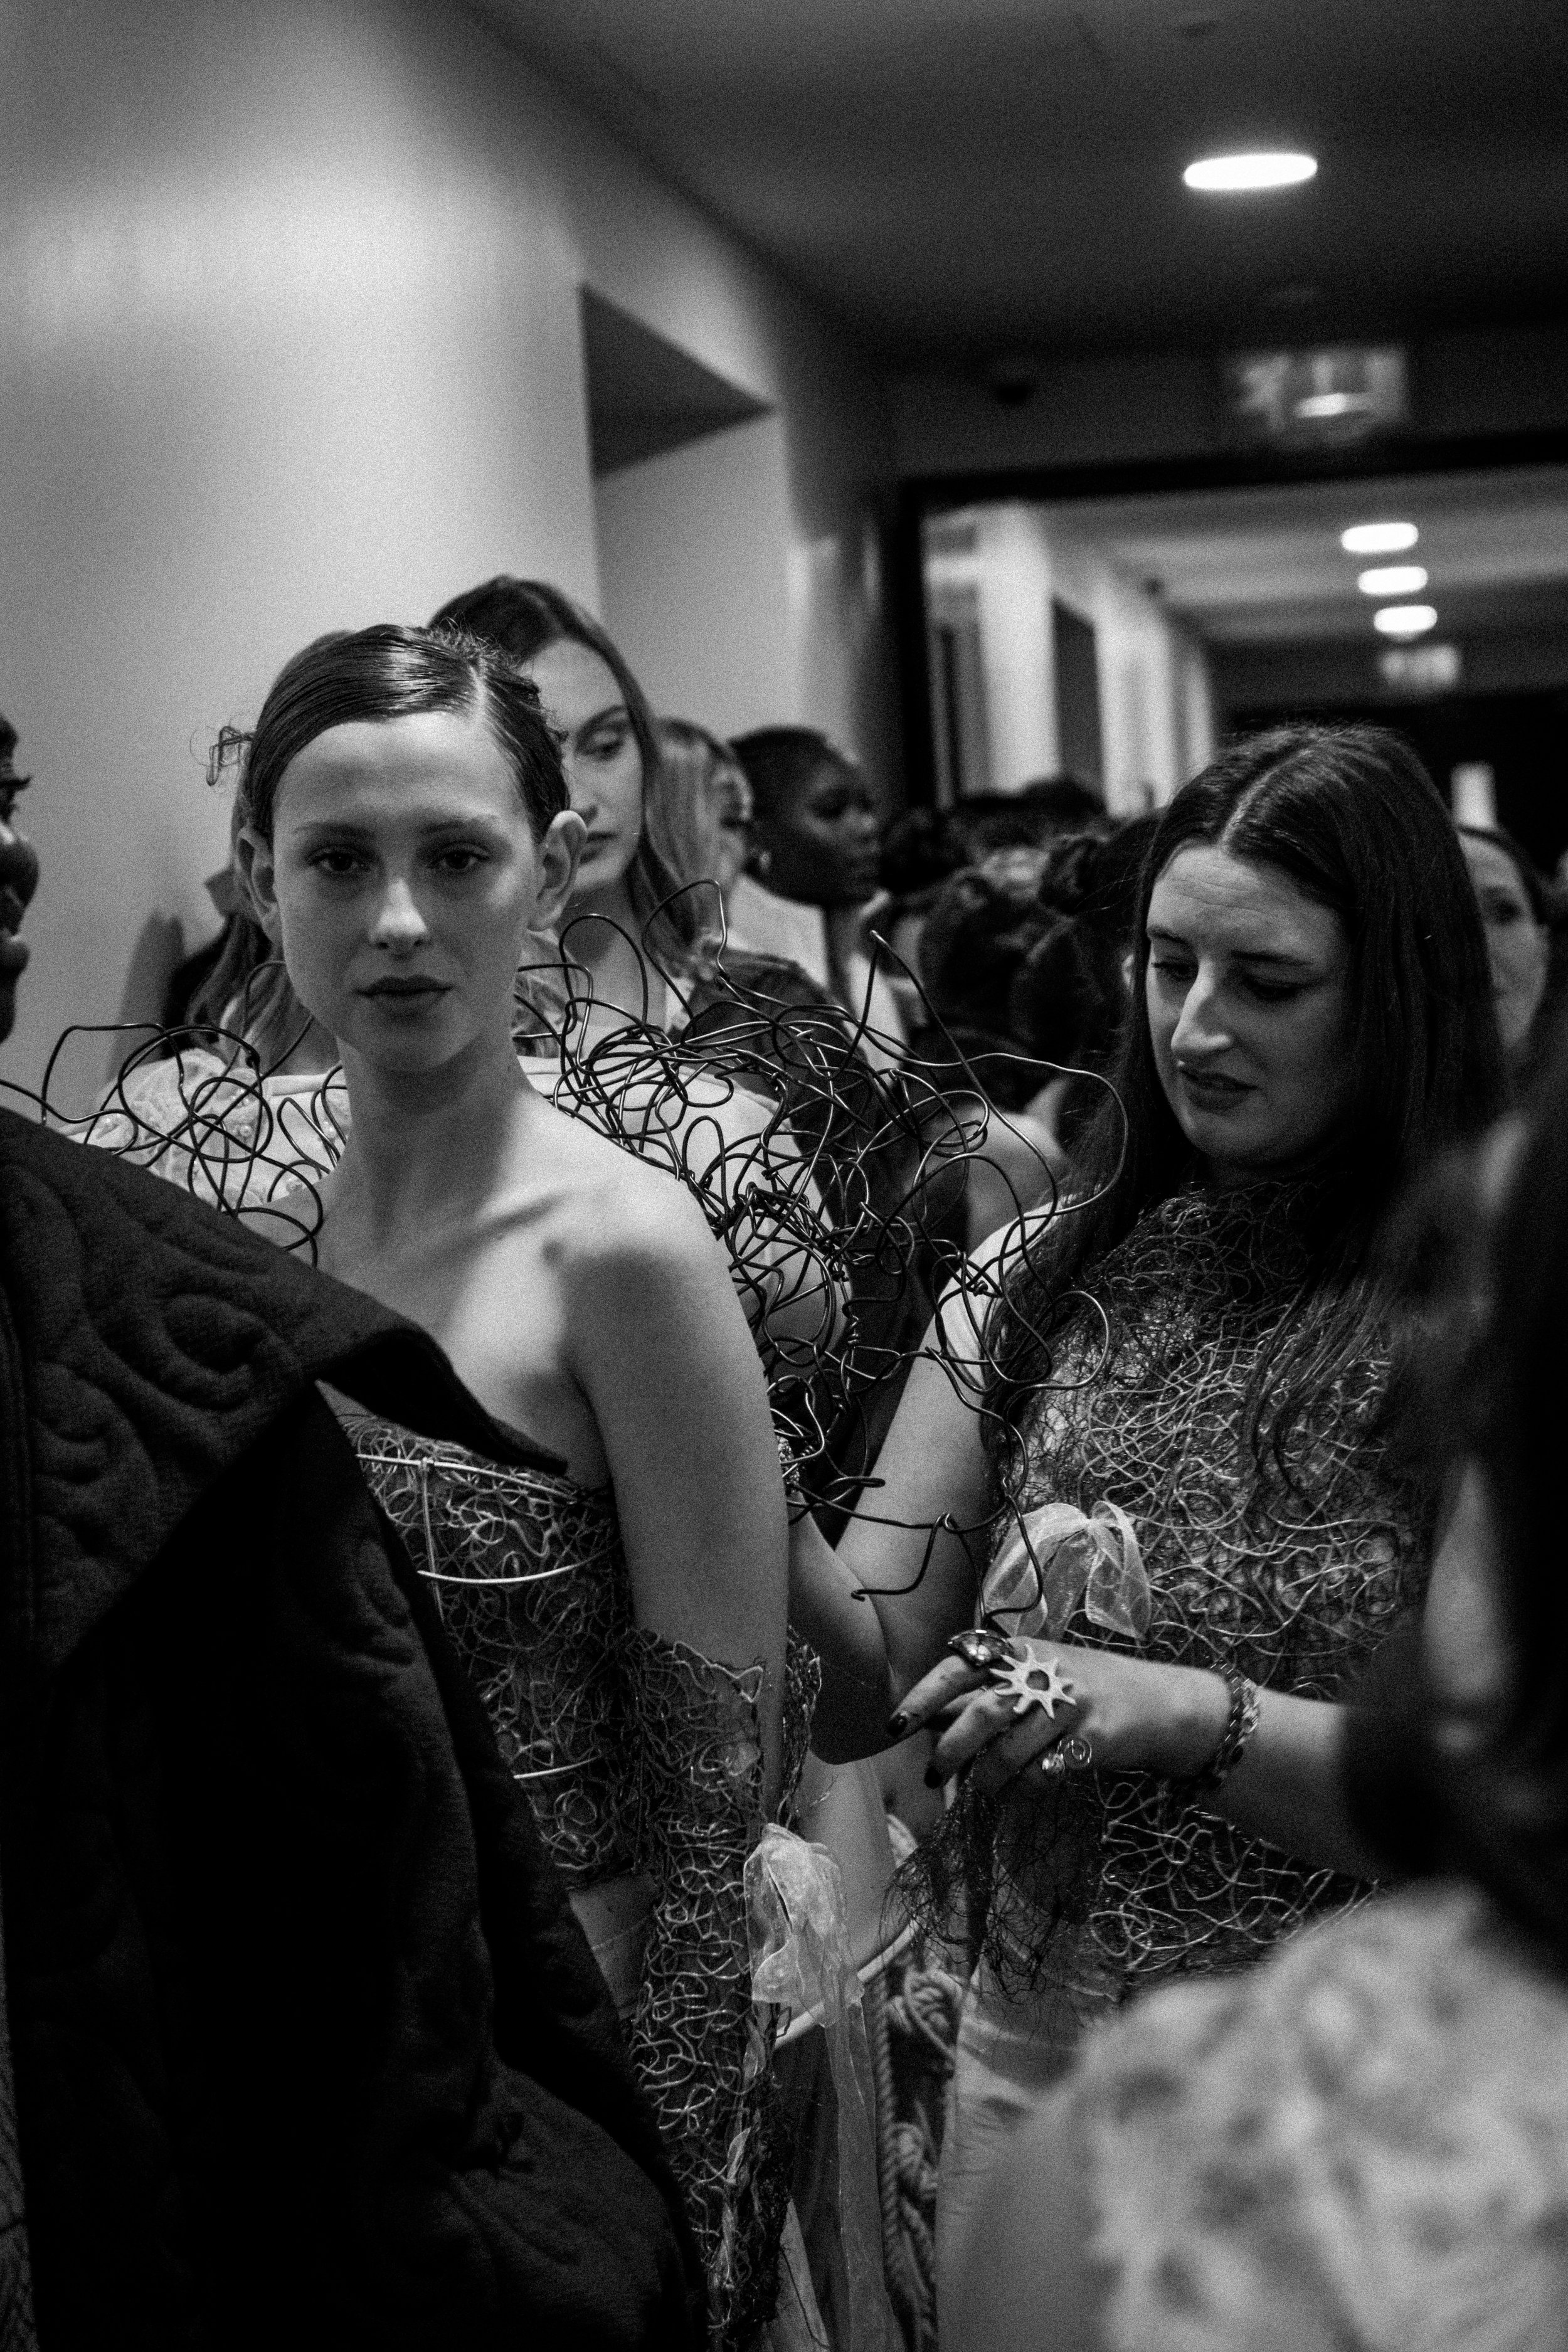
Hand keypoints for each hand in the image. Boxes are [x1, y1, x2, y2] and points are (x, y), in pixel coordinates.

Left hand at [894, 1636, 1228, 1796]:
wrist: (1161, 1703)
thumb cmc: (1085, 1692)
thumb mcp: (1035, 1679)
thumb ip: (985, 1695)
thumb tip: (928, 1720)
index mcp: (1021, 1651)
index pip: (960, 1667)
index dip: (923, 1696)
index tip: (893, 1726)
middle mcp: (1044, 1671)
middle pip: (983, 1714)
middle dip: (950, 1751)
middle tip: (933, 1776)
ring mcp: (1071, 1704)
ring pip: (1010, 1752)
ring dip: (987, 1779)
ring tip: (983, 1788)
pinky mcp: (1093, 1738)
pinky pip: (1044, 1773)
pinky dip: (1025, 1789)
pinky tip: (1025, 1789)